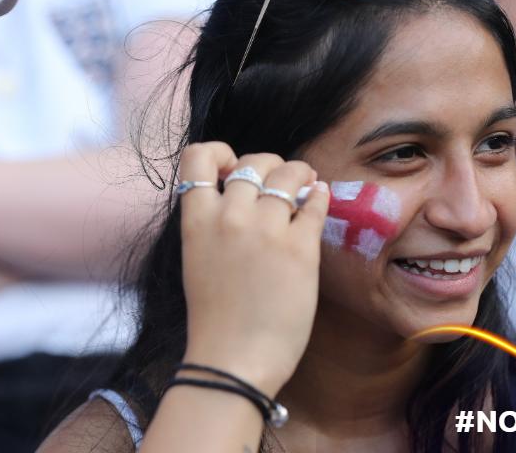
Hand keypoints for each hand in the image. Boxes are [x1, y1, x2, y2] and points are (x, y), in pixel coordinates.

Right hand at [177, 142, 329, 395]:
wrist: (232, 361)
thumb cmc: (214, 318)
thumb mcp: (198, 259)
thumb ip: (213, 223)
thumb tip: (242, 192)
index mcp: (195, 221)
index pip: (197, 157)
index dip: (219, 154)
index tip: (232, 170)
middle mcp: (229, 216)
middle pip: (254, 160)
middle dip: (271, 165)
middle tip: (280, 183)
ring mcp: (266, 229)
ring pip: (289, 173)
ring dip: (301, 174)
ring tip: (306, 185)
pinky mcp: (300, 247)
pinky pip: (316, 202)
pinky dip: (320, 196)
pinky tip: (320, 201)